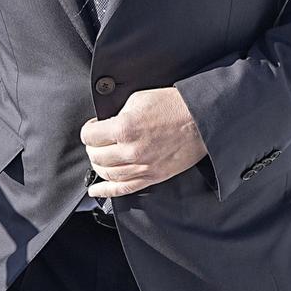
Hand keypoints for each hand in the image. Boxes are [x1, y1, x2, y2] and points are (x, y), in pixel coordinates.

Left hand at [82, 87, 206, 199]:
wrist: (201, 119)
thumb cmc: (173, 105)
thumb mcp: (138, 99)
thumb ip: (118, 114)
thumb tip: (106, 125)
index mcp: (124, 128)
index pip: (90, 136)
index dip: (89, 130)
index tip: (93, 127)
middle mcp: (130, 151)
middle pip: (96, 156)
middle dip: (93, 147)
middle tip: (97, 140)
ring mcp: (141, 167)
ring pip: (107, 174)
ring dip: (98, 166)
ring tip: (100, 158)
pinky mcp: (152, 177)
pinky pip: (123, 189)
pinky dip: (106, 191)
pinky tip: (95, 190)